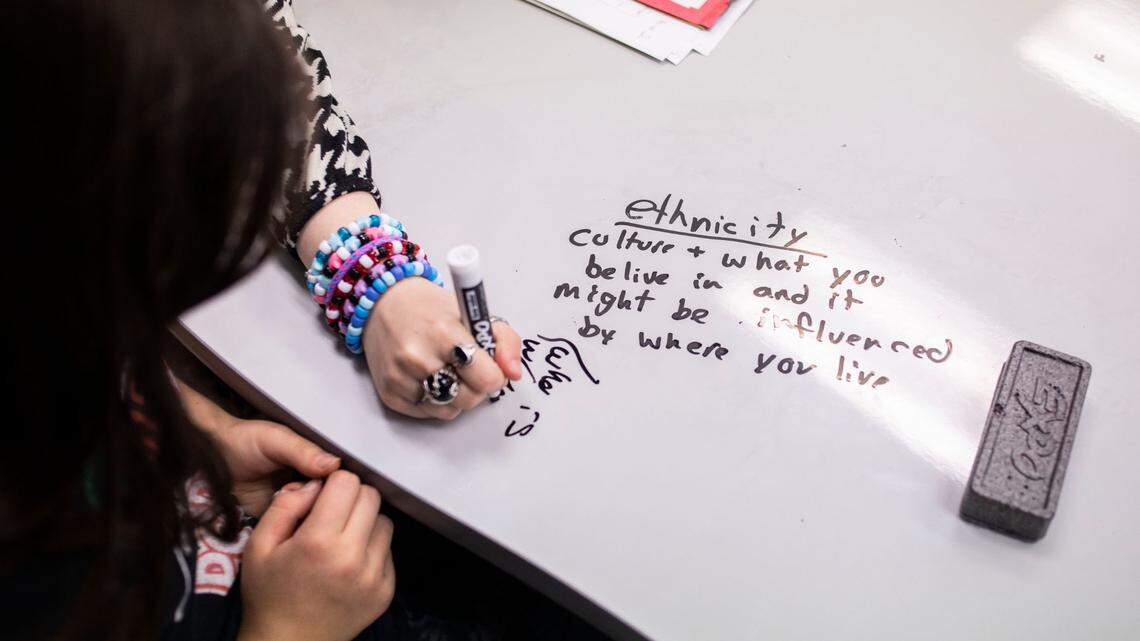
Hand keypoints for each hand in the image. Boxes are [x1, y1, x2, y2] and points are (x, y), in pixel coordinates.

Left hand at [178, 383, 340, 515]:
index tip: (342, 493)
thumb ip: (302, 450)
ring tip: (295, 509)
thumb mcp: (274, 440)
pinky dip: (298, 528)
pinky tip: (295, 526)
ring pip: (318, 515)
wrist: (212, 462)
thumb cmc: (245, 442)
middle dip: (325, 503)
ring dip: (310, 516)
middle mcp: (315, 483)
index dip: (345, 485)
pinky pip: (298, 527)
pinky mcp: (284, 520)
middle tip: (305, 498)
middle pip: (333, 498)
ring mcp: (301, 503)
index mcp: (319, 461)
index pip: (342, 476)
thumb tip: (335, 465)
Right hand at [239, 471, 394, 640]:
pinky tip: (349, 561)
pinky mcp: (386, 590)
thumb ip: (285, 505)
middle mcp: (353, 557)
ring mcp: (374, 576)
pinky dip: (372, 548)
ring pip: (385, 522)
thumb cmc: (270, 594)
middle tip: (332, 514)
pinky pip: (388, 550)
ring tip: (341, 538)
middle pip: (371, 497)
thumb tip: (315, 483)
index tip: (322, 496)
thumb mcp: (260, 545)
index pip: (347, 482)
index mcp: (319, 542)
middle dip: (351, 497)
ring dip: (366, 521)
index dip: (333, 482)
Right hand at [363, 277, 522, 419]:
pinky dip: (435, 402)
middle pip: (470, 399)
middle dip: (477, 387)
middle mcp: (418, 357)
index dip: (495, 375)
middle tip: (470, 369)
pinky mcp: (389, 394)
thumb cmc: (432, 310)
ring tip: (449, 372)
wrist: (384, 304)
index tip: (490, 366)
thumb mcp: (473, 314)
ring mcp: (401, 378)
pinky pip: (427, 414)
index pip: (487, 378)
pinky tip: (429, 378)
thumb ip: (505, 341)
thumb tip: (514, 373)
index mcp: (444, 333)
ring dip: (457, 397)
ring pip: (450, 411)